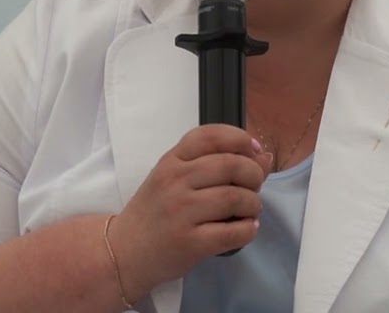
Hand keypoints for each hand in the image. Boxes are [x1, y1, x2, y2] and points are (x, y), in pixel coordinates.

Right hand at [108, 124, 272, 297]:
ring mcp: (181, 212)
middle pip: (230, 165)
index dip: (240, 138)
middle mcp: (175, 181)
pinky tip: (246, 228)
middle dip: (254, 174)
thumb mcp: (174, 179)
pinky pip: (232, 232)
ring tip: (250, 210)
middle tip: (254, 186)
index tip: (254, 150)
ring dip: (253, 203)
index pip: (210, 136)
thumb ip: (213, 164)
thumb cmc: (155, 212)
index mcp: (171, 161)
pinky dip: (248, 229)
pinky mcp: (189, 242)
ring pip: (234, 197)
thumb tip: (263, 157)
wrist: (125, 251)